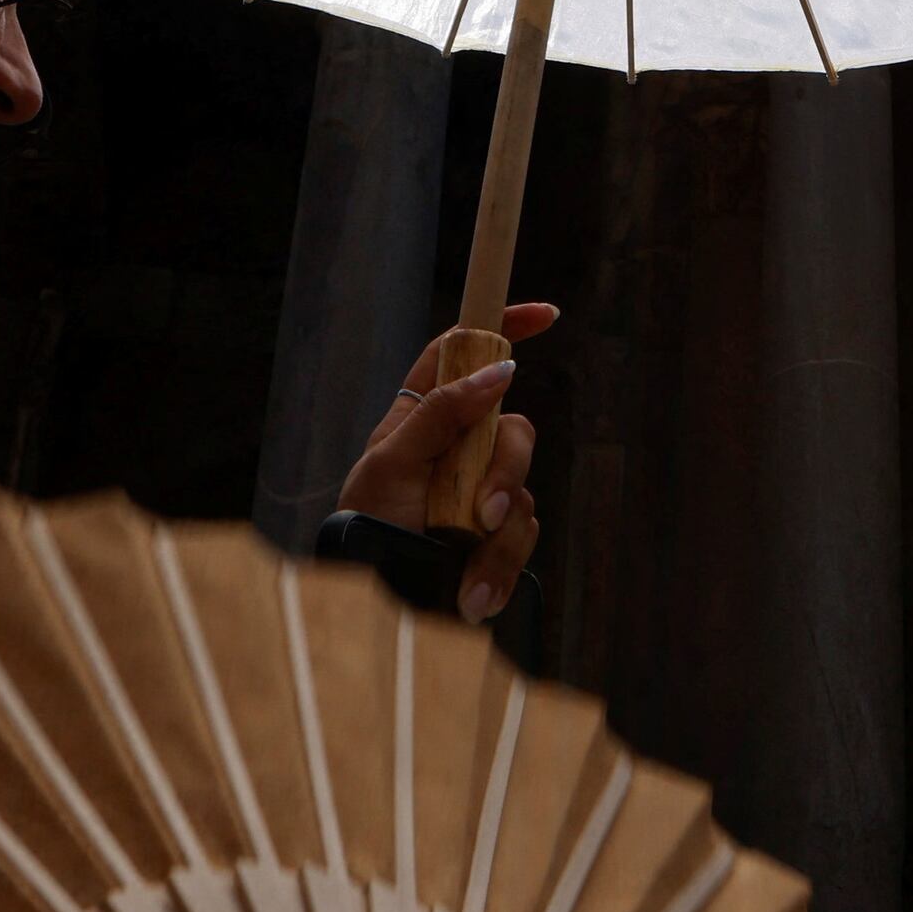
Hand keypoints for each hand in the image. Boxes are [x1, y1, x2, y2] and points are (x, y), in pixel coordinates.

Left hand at [338, 303, 558, 619]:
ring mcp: (481, 492)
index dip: (501, 328)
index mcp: (425, 418)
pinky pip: (525, 535)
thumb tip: (499, 370)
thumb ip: (442, 414)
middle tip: (482, 515)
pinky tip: (472, 596)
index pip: (463, 356)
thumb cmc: (368, 525)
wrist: (377, 596)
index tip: (545, 315)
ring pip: (524, 489)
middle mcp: (460, 449)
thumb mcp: (391, 463)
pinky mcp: (496, 536)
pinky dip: (501, 567)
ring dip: (499, 534)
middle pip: (514, 429)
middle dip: (506, 472)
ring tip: (464, 571)